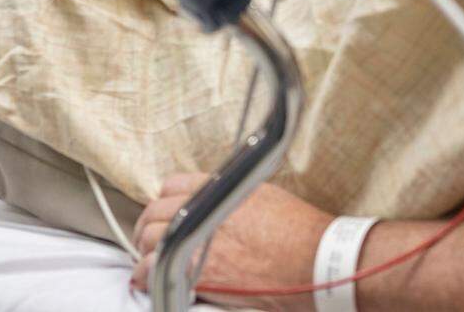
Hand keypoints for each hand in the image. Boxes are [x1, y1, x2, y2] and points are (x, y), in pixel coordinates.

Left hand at [131, 172, 334, 310]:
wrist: (318, 261)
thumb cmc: (301, 230)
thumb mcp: (266, 194)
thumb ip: (234, 193)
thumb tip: (220, 200)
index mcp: (223, 185)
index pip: (173, 184)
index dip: (165, 200)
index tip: (165, 212)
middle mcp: (206, 207)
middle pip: (157, 211)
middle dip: (149, 224)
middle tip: (149, 236)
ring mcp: (199, 240)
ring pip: (151, 237)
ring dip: (146, 248)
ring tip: (149, 259)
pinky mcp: (200, 273)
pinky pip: (155, 268)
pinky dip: (146, 274)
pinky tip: (147, 279)